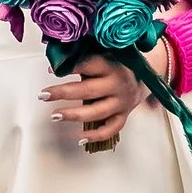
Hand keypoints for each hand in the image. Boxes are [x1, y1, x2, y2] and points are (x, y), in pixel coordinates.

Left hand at [41, 40, 171, 153]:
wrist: (147, 75)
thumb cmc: (119, 64)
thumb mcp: (105, 54)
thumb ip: (85, 55)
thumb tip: (58, 55)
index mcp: (111, 65)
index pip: (88, 65)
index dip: (68, 67)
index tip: (51, 69)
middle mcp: (117, 84)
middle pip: (88, 91)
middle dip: (63, 93)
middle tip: (44, 95)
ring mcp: (121, 102)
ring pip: (96, 112)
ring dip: (73, 115)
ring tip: (55, 116)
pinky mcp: (124, 115)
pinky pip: (110, 129)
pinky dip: (96, 136)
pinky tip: (80, 139)